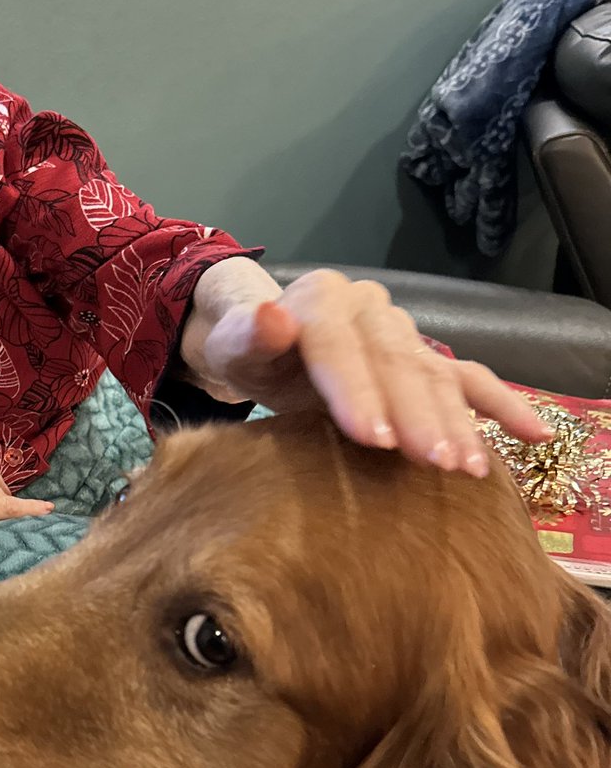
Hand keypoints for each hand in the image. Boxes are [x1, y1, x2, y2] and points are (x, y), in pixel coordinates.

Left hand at [179, 266, 553, 476]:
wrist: (262, 343)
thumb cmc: (246, 352)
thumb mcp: (231, 345)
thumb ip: (247, 335)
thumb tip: (271, 317)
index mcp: (323, 300)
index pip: (340, 347)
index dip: (356, 391)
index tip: (372, 437)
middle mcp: (369, 310)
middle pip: (396, 363)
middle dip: (417, 415)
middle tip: (435, 462)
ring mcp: (402, 333)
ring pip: (435, 374)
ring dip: (456, 422)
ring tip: (469, 468)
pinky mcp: (423, 357)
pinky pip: (467, 378)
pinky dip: (500, 406)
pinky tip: (534, 435)